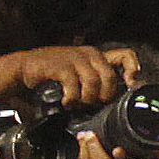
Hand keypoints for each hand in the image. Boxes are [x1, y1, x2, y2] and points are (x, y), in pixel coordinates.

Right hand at [13, 46, 136, 105]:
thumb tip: (112, 99)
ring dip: (87, 99)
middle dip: (104, 95)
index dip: (131, 69)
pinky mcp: (61, 66)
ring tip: (77, 104)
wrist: (27, 66)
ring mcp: (75, 59)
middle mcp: (88, 54)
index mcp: (96, 56)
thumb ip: (96, 80)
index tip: (129, 84)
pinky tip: (67, 102)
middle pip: (110, 77)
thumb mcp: (79, 73)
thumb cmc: (54, 73)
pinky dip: (72, 99)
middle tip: (93, 104)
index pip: (125, 55)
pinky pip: (74, 86)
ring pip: (93, 83)